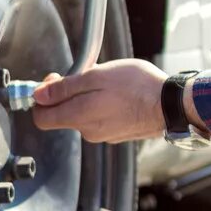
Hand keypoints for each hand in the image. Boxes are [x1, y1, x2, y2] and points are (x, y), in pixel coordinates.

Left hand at [30, 58, 167, 143]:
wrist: (172, 104)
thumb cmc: (138, 86)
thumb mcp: (97, 76)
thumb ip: (64, 87)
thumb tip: (38, 95)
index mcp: (79, 116)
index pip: (41, 118)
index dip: (41, 98)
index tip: (53, 80)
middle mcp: (88, 131)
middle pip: (63, 114)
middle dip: (69, 94)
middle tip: (87, 74)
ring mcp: (105, 135)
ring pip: (84, 115)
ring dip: (89, 99)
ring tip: (110, 83)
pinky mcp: (119, 134)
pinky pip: (102, 119)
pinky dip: (105, 107)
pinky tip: (121, 95)